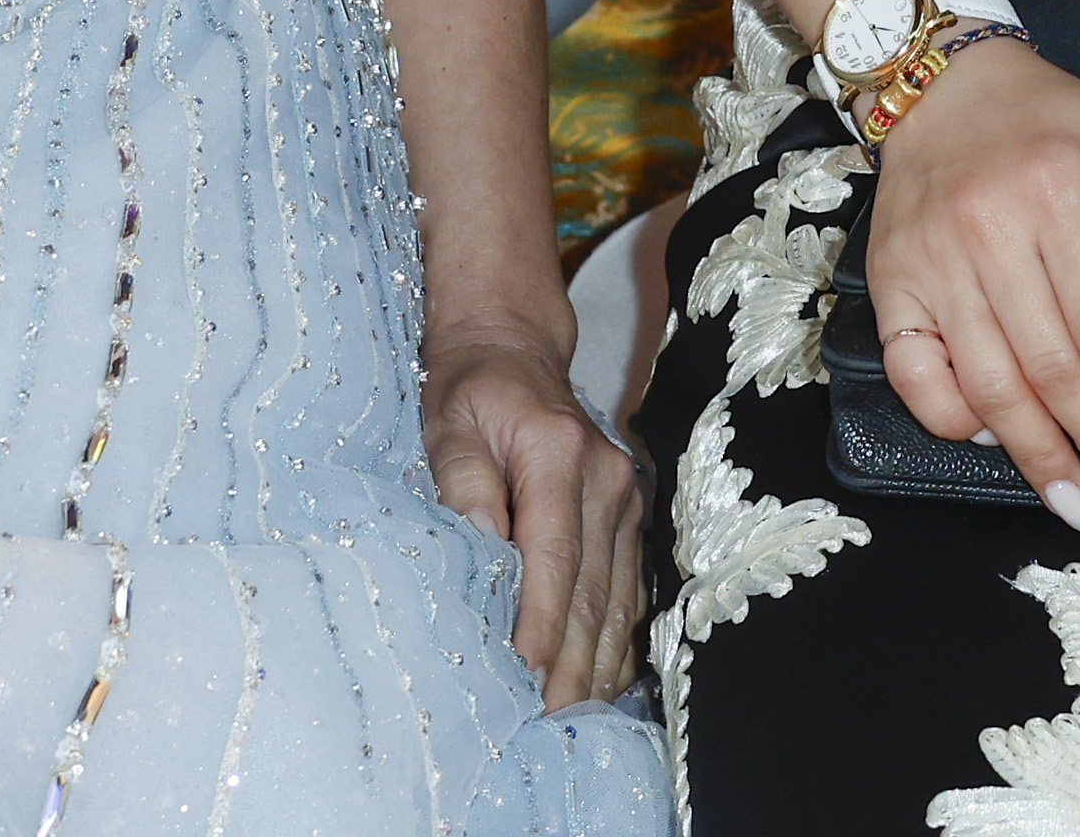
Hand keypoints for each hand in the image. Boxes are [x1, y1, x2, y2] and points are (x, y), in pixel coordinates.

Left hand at [423, 315, 640, 705]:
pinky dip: (614, 644)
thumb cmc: (470, 392)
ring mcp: (628, 499)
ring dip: (593, 666)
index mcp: (561, 454)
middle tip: (542, 727)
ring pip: (617, 601)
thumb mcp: (448, 425)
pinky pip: (630, 593)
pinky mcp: (632, 518)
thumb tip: (485, 552)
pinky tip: (595, 685)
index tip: (520, 682)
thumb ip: (464, 486)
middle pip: (591, 591)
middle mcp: (609, 479)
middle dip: (568, 666)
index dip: (539, 626)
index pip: (553, 558)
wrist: (514, 352)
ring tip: (568, 721)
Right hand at [859, 39, 1079, 530]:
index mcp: (1054, 194)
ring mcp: (930, 264)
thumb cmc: (1041, 116)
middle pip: (1051, 367)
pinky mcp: (890, 284)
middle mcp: (986, 233)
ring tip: (1077, 499)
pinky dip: (955, 417)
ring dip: (1037, 454)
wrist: (938, 86)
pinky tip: (996, 441)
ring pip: (989, 384)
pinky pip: (917, 375)